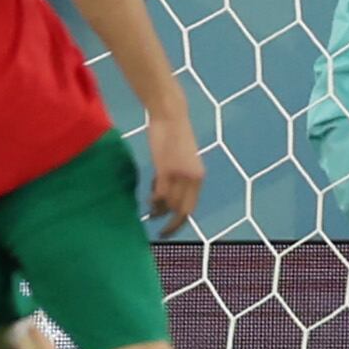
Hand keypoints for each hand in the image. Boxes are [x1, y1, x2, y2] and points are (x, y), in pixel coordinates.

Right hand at [145, 114, 204, 234]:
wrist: (171, 116)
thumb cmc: (173, 136)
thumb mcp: (182, 160)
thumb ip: (179, 177)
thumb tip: (168, 195)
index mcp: (198, 177)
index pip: (190, 208)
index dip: (180, 222)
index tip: (169, 229)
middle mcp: (192, 178)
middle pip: (182, 212)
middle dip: (171, 226)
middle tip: (160, 232)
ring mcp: (179, 175)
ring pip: (169, 205)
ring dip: (158, 211)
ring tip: (151, 210)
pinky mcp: (166, 169)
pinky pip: (160, 194)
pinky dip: (154, 201)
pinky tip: (149, 199)